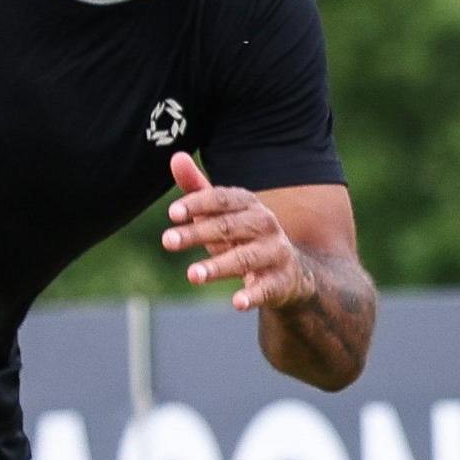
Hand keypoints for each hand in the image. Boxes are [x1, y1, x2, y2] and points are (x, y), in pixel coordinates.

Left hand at [162, 153, 317, 311]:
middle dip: (199, 233)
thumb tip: (175, 156)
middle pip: (230, 226)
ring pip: (246, 258)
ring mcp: (275, 254)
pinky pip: (267, 289)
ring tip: (192, 275)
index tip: (172, 213)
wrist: (291, 272)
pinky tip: (237, 303)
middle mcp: (265, 226)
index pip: (223, 199)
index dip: (199, 203)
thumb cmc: (245, 239)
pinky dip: (253, 295)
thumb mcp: (222, 215)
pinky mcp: (281, 283)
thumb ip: (199, 190)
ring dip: (219, 266)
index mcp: (249, 206)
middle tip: (168, 241)